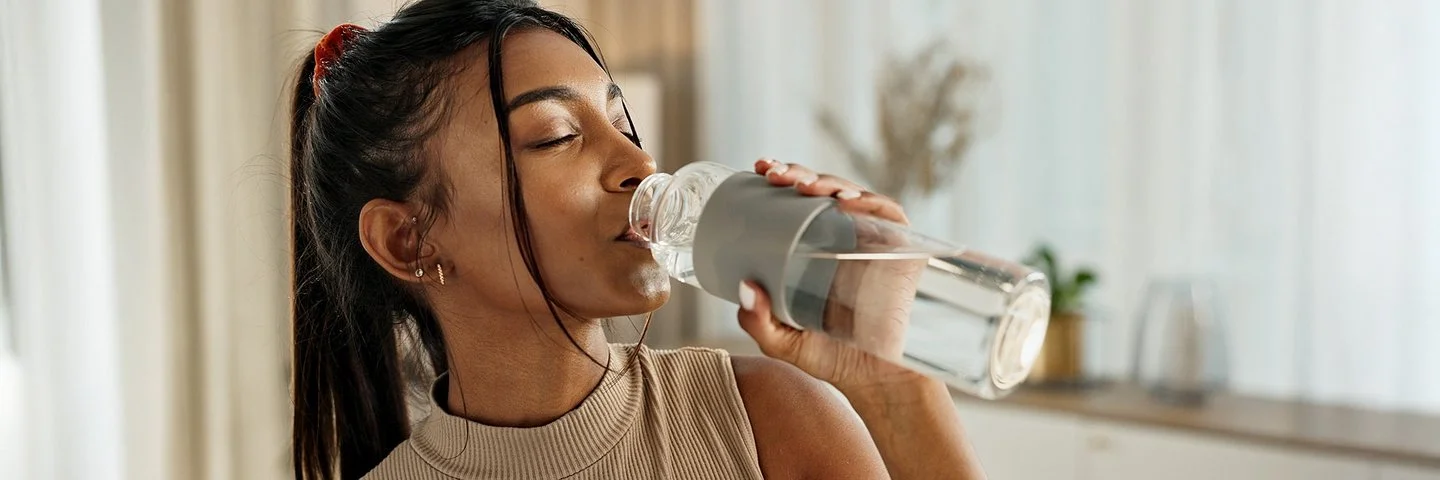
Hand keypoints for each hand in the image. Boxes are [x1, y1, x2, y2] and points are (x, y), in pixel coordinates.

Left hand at [738, 159, 928, 392]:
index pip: (797, 202)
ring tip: (802, 185)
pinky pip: (889, 215)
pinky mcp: (903, 249)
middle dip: (797, 173)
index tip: (757, 170)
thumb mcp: (781, 341)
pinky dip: (870, 202)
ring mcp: (874, 241)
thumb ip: (758, 321)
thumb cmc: (831, 358)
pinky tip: (846, 200)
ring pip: (853, 195)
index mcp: (814, 248)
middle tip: (772, 173)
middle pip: (822, 190)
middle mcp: (844, 237)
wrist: (877, 381)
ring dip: (828, 181)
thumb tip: (744, 286)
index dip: (781, 178)